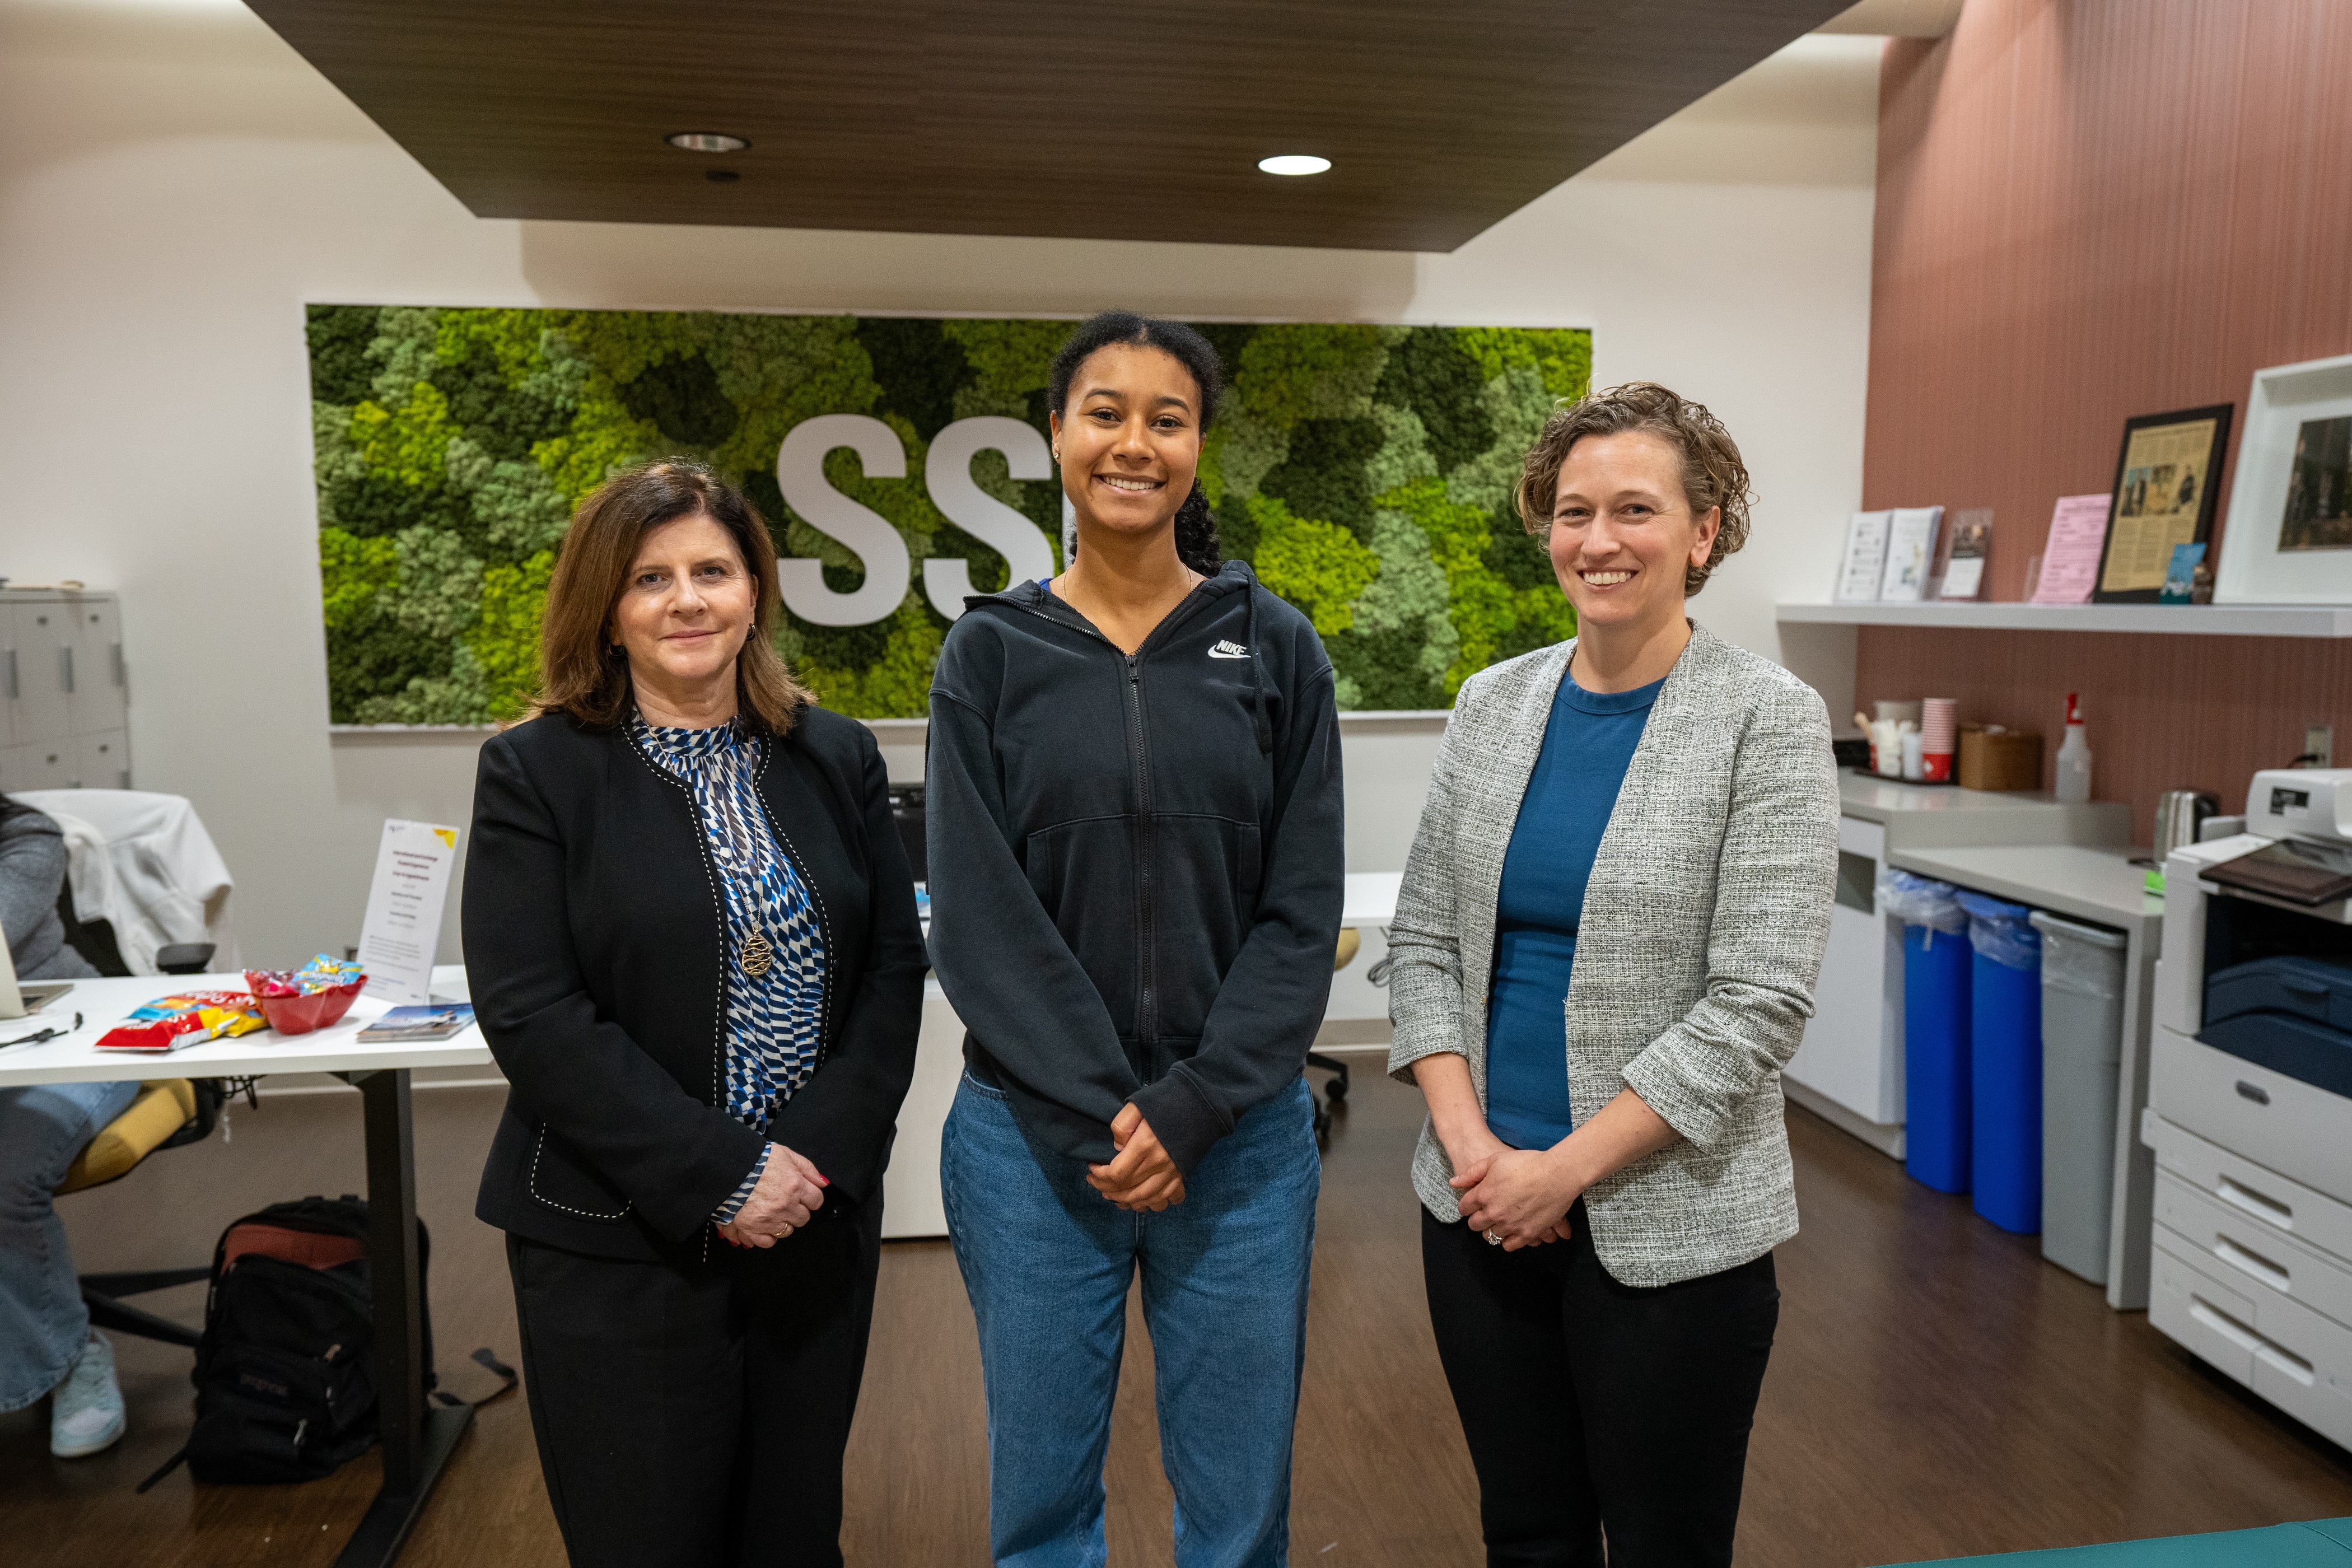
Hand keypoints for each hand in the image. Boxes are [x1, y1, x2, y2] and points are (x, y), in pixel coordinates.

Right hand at [718, 1143, 826, 1248]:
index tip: (802, 1196)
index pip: (816, 1201)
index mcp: (795, 1185)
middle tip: (784, 1201)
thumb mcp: (785, 1154)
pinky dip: (767, 1235)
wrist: (726, 1167)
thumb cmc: (755, 1159)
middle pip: (803, 1218)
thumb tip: (822, 1183)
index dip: (810, 1198)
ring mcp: (769, 1219)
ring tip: (771, 1211)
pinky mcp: (752, 1229)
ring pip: (787, 1231)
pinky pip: (768, 1241)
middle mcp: (785, 1205)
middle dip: (796, 1210)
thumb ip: (807, 1168)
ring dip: (782, 1223)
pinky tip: (763, 1225)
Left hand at [1087, 1103, 1185, 1211]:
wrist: (1198, 1104)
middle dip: (1107, 1190)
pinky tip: (1143, 1201)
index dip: (1099, 1176)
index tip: (1092, 1168)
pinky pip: (1169, 1199)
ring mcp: (1173, 1172)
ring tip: (1115, 1196)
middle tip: (1097, 1183)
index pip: (1116, 1174)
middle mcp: (1159, 1163)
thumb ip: (1121, 1126)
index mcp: (1145, 1146)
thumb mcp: (1136, 1105)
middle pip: (1128, 1190)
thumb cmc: (1164, 1102)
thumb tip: (1117, 1148)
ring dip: (1127, 1202)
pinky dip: (1154, 1204)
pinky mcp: (1182, 1175)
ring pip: (1146, 1199)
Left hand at [1453, 1147, 1580, 1250]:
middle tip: (1483, 1214)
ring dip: (1493, 1229)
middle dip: (1477, 1219)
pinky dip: (1508, 1241)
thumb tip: (1454, 1182)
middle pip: (1475, 1225)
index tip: (1472, 1204)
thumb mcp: (1495, 1159)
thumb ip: (1472, 1173)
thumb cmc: (1527, 1162)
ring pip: (1491, 1236)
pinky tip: (1511, 1233)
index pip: (1464, 1208)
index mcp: (1483, 1194)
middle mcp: (1494, 1213)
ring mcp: (1511, 1225)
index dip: (1467, 1205)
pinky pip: (1510, 1245)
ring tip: (1499, 1222)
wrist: (1558, 1173)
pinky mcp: (1527, 1233)